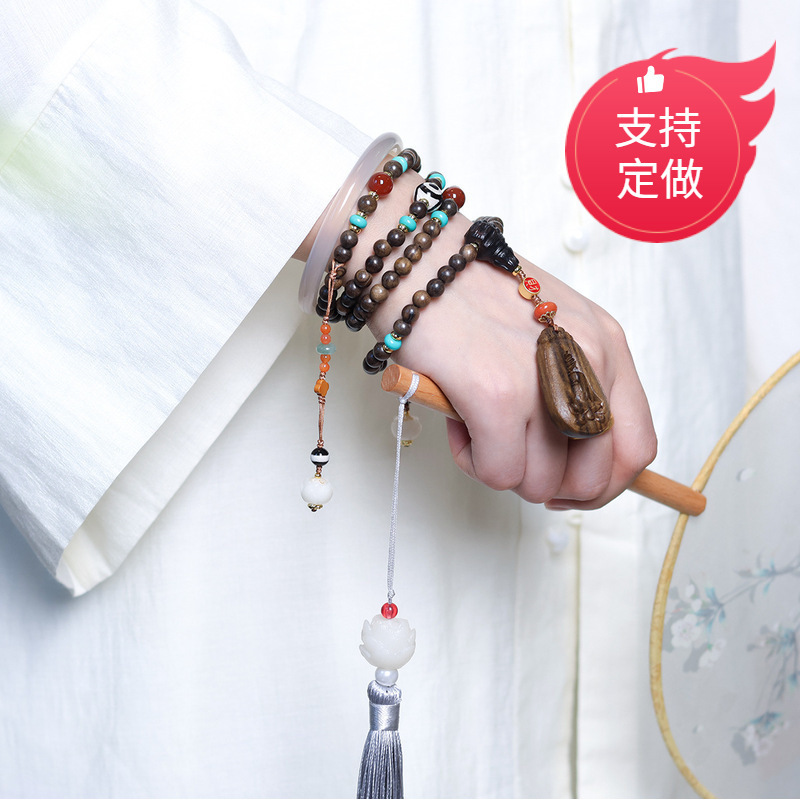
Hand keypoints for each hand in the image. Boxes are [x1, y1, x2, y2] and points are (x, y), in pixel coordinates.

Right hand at [343, 173, 656, 507]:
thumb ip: (567, 382)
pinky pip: (498, 473)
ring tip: (474, 424)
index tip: (567, 485)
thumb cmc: (470, 293)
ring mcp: (544, 380)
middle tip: (511, 461)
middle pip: (594, 477)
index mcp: (606, 345)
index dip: (603, 483)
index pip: (636, 446)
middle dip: (549, 487)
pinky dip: (473, 461)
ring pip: (539, 483)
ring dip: (502, 468)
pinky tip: (457, 422)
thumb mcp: (545, 328)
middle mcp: (587, 362)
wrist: (416, 254)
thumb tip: (566, 456)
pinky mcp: (496, 395)